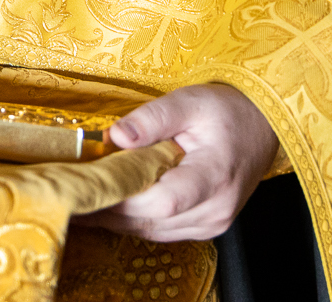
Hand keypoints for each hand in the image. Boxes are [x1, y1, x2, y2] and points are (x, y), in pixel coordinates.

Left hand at [79, 84, 279, 241]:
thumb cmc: (227, 111)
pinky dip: (134, 219)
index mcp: (215, 177)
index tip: (87, 184)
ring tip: (82, 197)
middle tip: (70, 191)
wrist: (261, 125)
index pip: (162, 201)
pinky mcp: (204, 226)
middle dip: (109, 208)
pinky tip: (110, 202)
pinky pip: (161, 230)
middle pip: (151, 221)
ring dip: (117, 217)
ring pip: (152, 231)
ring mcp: (211, 222)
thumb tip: (116, 137)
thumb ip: (152, 118)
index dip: (121, 197)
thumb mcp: (190, 101)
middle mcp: (215, 209)